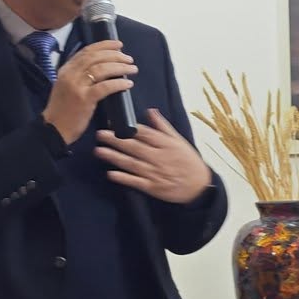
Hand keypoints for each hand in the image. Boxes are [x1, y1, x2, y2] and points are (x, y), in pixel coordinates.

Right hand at [43, 40, 137, 145]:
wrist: (53, 129)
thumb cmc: (63, 110)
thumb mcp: (67, 87)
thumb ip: (79, 76)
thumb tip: (103, 68)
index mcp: (66, 70)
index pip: (86, 51)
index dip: (103, 45)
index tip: (118, 44)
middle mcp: (70, 75)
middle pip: (95, 58)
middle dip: (115, 55)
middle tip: (129, 58)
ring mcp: (76, 86)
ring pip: (101, 69)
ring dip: (120, 67)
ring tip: (132, 68)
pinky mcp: (84, 99)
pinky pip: (105, 87)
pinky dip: (118, 83)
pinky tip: (128, 83)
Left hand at [96, 109, 215, 203]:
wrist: (199, 186)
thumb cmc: (188, 161)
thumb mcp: (179, 140)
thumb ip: (163, 127)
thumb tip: (150, 111)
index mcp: (165, 144)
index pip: (144, 133)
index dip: (128, 128)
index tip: (113, 122)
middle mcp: (159, 157)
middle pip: (134, 147)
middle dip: (116, 140)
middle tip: (100, 134)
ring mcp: (155, 173)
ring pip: (131, 163)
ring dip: (114, 157)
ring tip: (99, 151)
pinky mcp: (152, 187)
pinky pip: (135, 182)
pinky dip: (123, 178)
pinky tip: (111, 174)